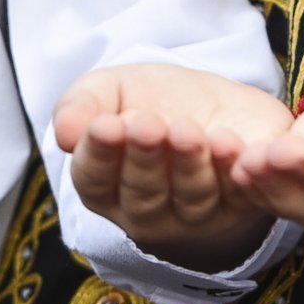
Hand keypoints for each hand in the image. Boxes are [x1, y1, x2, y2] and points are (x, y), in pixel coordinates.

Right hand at [53, 63, 293, 269]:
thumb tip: (64, 133)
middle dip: (145, 160)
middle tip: (146, 125)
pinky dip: (235, 171)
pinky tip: (229, 144)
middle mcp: (148, 211)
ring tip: (186, 130)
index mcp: (106, 186)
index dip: (98, 155)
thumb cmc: (149, 100)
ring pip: (191, 197)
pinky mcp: (239, 204)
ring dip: (189, 165)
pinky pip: (239, 194)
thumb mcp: (108, 90)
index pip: (95, 180)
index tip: (105, 126)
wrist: (213, 100)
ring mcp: (195, 213)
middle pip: (143, 195)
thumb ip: (80, 106)